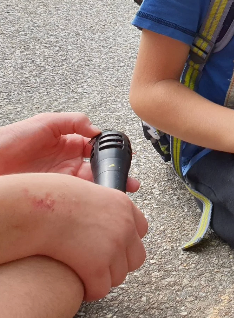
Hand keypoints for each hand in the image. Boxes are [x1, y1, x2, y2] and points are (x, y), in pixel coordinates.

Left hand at [0, 113, 138, 190]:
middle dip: (116, 176)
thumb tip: (96, 129)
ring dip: (106, 191)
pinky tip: (97, 204)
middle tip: (129, 184)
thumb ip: (72, 121)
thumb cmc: (7, 141)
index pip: (96, 150)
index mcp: (67, 146)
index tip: (124, 159)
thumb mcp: (42, 122)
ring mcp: (59, 183)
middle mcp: (66, 165)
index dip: (111, 154)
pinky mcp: (51, 199)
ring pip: (90, 188)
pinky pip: (75, 202)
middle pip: (98, 171)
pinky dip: (89, 203)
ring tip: (118, 196)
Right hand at [17, 173, 147, 300]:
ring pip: (119, 276)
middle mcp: (124, 226)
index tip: (113, 248)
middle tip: (100, 267)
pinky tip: (80, 285)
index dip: (127, 242)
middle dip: (119, 265)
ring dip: (103, 279)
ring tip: (87, 276)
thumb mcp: (89, 190)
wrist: (39, 207)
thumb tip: (110, 211)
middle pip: (136, 258)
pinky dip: (90, 291)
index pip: (141, 230)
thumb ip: (103, 204)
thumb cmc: (55, 198)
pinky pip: (101, 289)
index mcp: (124, 206)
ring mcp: (113, 247)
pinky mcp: (96, 267)